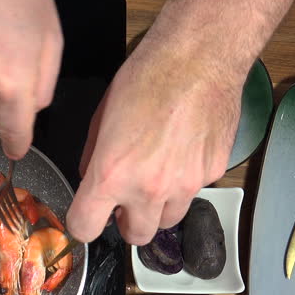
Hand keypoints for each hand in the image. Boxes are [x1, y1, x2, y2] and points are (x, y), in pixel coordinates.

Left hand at [67, 39, 243, 245]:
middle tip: (127, 198)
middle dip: (128, 221)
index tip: (86, 216)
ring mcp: (185, 185)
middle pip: (136, 237)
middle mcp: (149, 188)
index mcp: (111, 174)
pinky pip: (194, 192)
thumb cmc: (147, 77)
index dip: (82, 223)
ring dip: (158, 206)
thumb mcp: (101, 117)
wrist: (198, 57)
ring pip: (168, 220)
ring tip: (157, 172)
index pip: (86, 228)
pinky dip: (185, 180)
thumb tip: (91, 179)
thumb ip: (93, 158)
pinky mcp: (212, 174)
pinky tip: (183, 149)